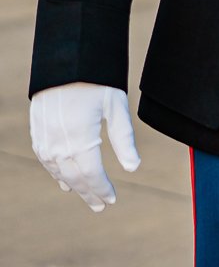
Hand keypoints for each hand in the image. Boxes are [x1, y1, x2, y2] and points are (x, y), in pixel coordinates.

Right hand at [30, 82, 140, 212]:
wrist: (65, 60)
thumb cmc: (96, 80)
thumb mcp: (116, 106)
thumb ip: (124, 139)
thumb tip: (133, 168)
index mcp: (81, 139)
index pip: (92, 175)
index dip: (102, 189)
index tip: (111, 200)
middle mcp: (59, 143)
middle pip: (75, 178)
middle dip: (88, 193)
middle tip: (100, 206)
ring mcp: (45, 138)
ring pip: (58, 171)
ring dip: (72, 185)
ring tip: (85, 194)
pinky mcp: (37, 131)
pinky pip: (45, 159)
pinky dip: (56, 171)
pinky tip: (64, 178)